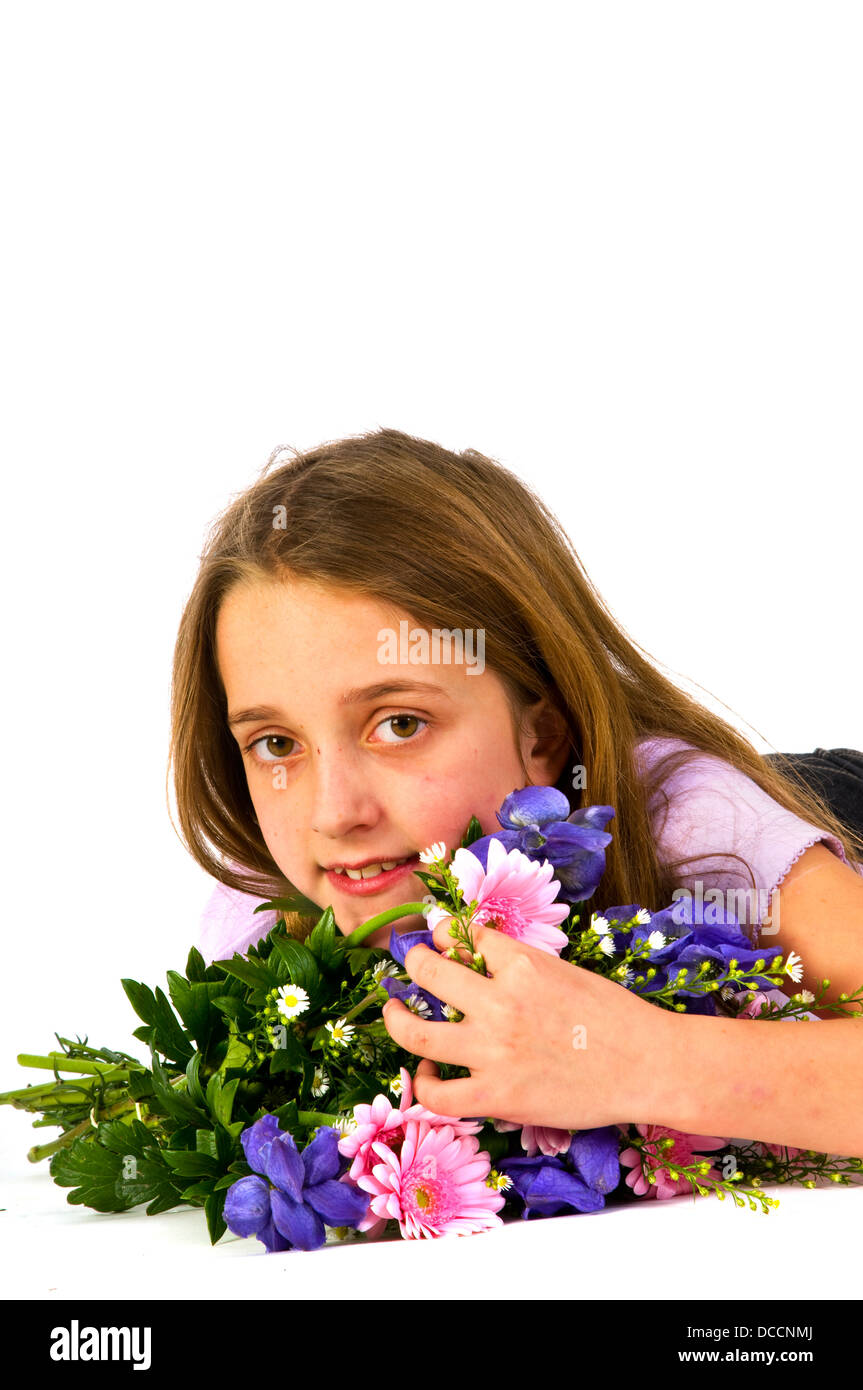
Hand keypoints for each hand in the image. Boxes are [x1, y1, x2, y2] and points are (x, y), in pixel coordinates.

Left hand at [381, 918, 671, 1131]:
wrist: (648, 1066)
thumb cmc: (617, 1018)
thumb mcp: (566, 972)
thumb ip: (522, 966)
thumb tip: (482, 956)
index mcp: (522, 964)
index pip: (465, 937)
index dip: (447, 934)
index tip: (442, 938)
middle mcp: (500, 1002)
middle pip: (429, 971)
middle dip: (414, 960)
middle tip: (411, 960)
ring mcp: (494, 1051)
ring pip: (417, 1032)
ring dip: (397, 1017)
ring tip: (393, 1010)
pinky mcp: (496, 1096)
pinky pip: (438, 1094)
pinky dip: (424, 1083)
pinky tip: (428, 1074)